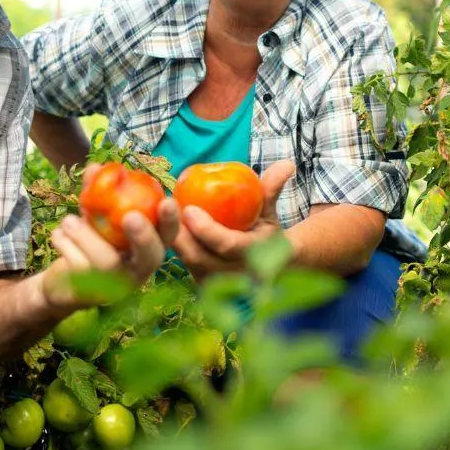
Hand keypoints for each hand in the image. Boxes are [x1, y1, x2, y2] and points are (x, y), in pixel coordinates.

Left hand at [43, 168, 179, 307]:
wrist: (63, 283)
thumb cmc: (88, 243)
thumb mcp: (94, 218)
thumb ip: (96, 192)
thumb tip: (96, 167)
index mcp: (147, 249)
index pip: (168, 236)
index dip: (171, 221)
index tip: (167, 201)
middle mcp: (138, 271)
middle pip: (150, 258)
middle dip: (143, 236)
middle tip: (130, 216)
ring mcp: (116, 287)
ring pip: (107, 261)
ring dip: (85, 235)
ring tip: (68, 220)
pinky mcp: (90, 296)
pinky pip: (79, 267)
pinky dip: (65, 244)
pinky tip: (58, 236)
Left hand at [169, 160, 295, 279]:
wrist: (269, 265)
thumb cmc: (265, 230)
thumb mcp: (269, 209)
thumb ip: (272, 188)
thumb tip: (287, 164)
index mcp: (255, 254)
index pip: (228, 245)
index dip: (207, 230)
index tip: (190, 209)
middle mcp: (236, 274)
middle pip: (201, 259)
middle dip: (182, 238)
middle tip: (167, 212)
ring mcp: (219, 283)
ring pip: (189, 266)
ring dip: (175, 243)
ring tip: (162, 219)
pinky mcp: (205, 285)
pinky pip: (185, 268)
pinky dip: (176, 250)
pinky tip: (164, 231)